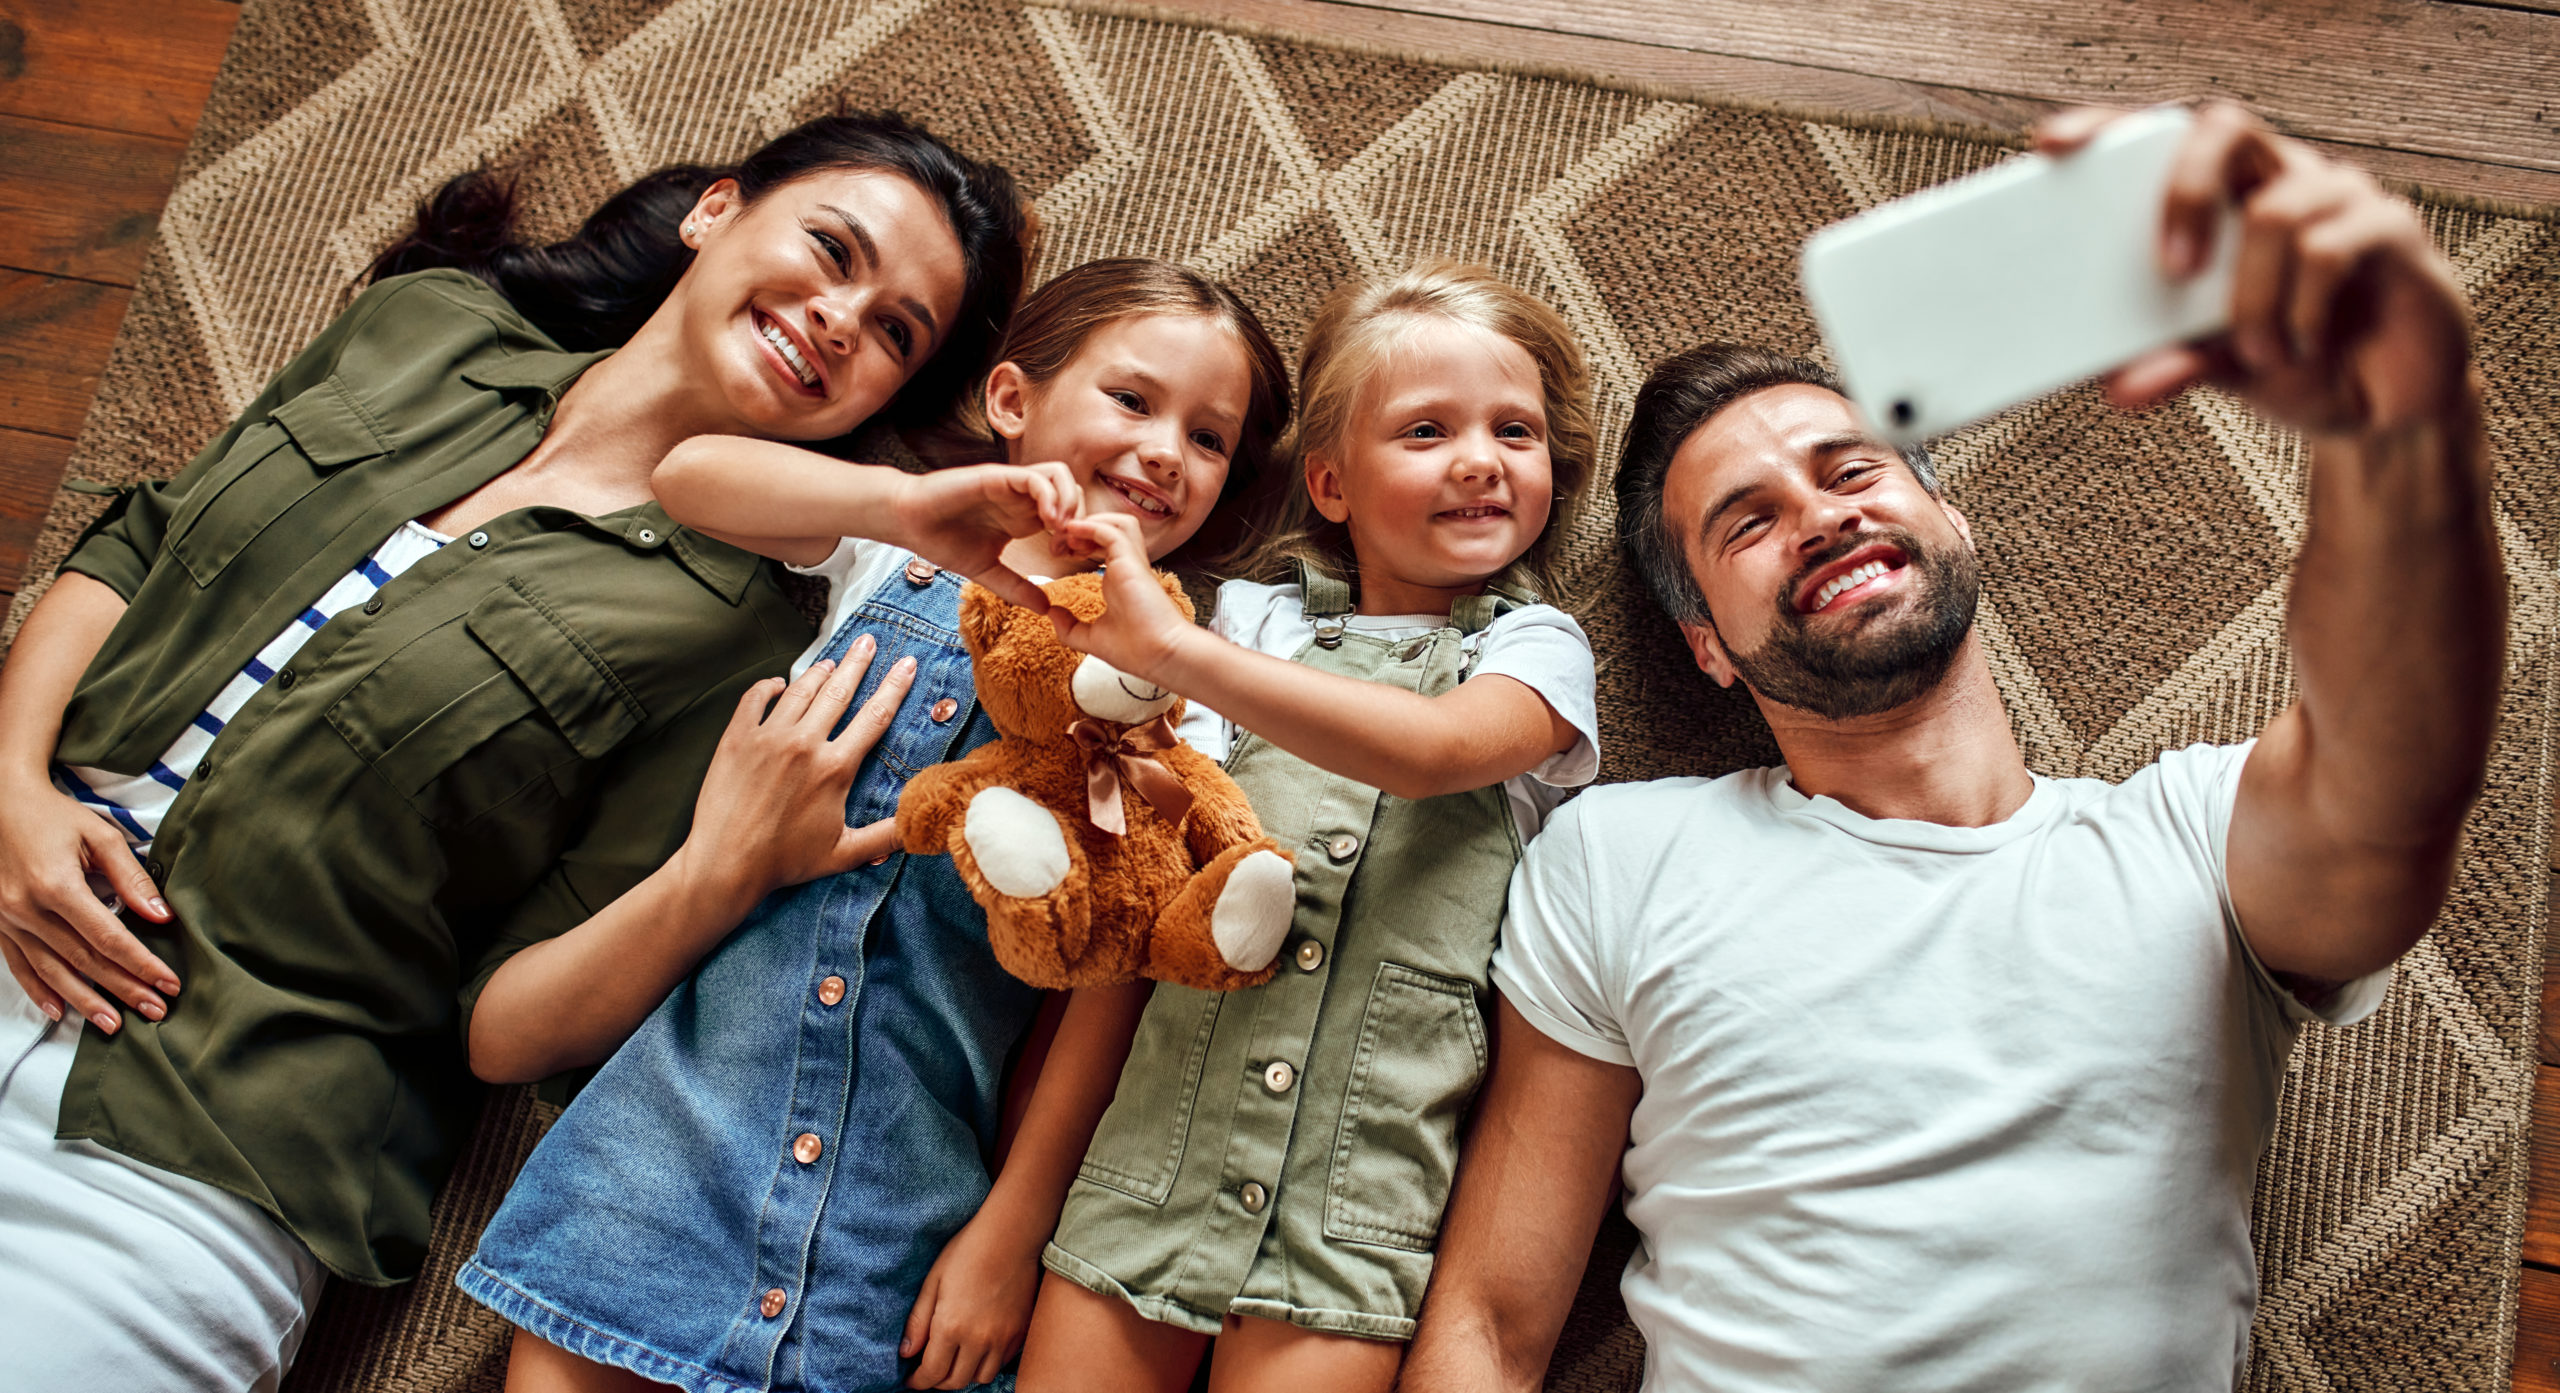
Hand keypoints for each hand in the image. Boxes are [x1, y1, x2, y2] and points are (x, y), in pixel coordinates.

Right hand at [0, 775, 177, 1032]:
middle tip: (156, 1011)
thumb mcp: (99, 836)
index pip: (109, 938)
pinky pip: (19, 965)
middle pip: (84, 960)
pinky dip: (39, 990)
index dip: (141, 963)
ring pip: (52, 970)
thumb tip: (162, 916)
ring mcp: (8, 920)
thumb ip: (132, 877)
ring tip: (115, 1024)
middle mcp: (28, 909)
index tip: (170, 983)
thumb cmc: (54, 816)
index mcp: (57, 886)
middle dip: (123, 988)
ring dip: (84, 1001)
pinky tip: (58, 1010)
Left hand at [673, 640, 915, 909]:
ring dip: (818, 672)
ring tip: (831, 659)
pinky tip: (777, 684)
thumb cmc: (786, 861)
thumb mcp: (844, 853)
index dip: (894, 688)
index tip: (906, 664)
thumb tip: (923, 824)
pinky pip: (754, 700)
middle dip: (857, 663)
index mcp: (835, 767)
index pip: (874, 717)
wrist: (726, 863)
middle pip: (838, 691)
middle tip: (869, 641)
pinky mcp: (736, 739)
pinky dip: (768, 687)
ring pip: (800, 691)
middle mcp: (804, 744)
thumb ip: (887, 836)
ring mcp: (767, 737)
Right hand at [892, 463, 1083, 613]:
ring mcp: (1012, 485)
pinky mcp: (998, 477)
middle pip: (1073, 491)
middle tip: (1066, 545)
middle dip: (1079, 518)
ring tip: (1058, 531)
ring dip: (1068, 502)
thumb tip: (1045, 609)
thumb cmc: (943, 541)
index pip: (1068, 513)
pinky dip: (1049, 496)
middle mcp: (1022, 498)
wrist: (908, 521)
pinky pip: (1036, 477)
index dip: (1076, 534)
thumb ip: (1016, 587)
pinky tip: (1045, 521)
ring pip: (1060, 476)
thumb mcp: (987, 571)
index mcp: (1024, 517)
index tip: (1066, 558)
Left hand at [899, 1205, 1043, 1388]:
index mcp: (951, 1326)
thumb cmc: (968, 1251)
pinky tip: (979, 1347)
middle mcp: (978, 1339)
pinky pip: (1002, 1362)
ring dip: (965, 1374)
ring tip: (956, 1359)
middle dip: (938, 1382)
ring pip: (982, 1377)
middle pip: (956, 1382)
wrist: (1012, 1235)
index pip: (932, 1373)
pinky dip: (988, 1362)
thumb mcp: (934, 1281)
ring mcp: (1003, 1338)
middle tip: (930, 1370)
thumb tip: (907, 1353)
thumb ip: (918, 1321)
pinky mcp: (1021, 1332)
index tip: (912, 1380)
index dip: (919, 1382)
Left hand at [1046, 513, 1196, 685]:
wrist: (1159, 656)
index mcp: (1120, 579)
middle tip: (1059, 542)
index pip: (1103, 545)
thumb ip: (1070, 626)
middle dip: (1082, 528)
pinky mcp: (1131, 561)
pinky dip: (1091, 526)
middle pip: (1111, 527)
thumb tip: (1051, 613)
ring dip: (1091, 522)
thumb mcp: (1092, 638)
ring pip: (1118, 522)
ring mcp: (1131, 562)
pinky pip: (1111, 531)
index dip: (1080, 542)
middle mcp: (1127, 567)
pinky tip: (1072, 532)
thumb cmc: (1136, 651)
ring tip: (1068, 535)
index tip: (1059, 554)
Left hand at [2037, 103, 2472, 435]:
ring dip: (2251, 300)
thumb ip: (2167, 361)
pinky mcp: (2390, 227)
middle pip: (2223, 128)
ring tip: (2257, 353)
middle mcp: (2278, 175)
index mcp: (2222, 193)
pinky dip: (2300, 309)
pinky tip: (2297, 346)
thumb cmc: (2285, 361)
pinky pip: (2330, 248)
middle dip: (2186, 191)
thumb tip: (2119, 387)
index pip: (2162, 133)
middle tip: (2170, 269)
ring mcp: (2337, 194)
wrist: (2376, 407)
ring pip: (2274, 212)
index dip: (2107, 126)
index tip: (2050, 146)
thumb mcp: (2211, 365)